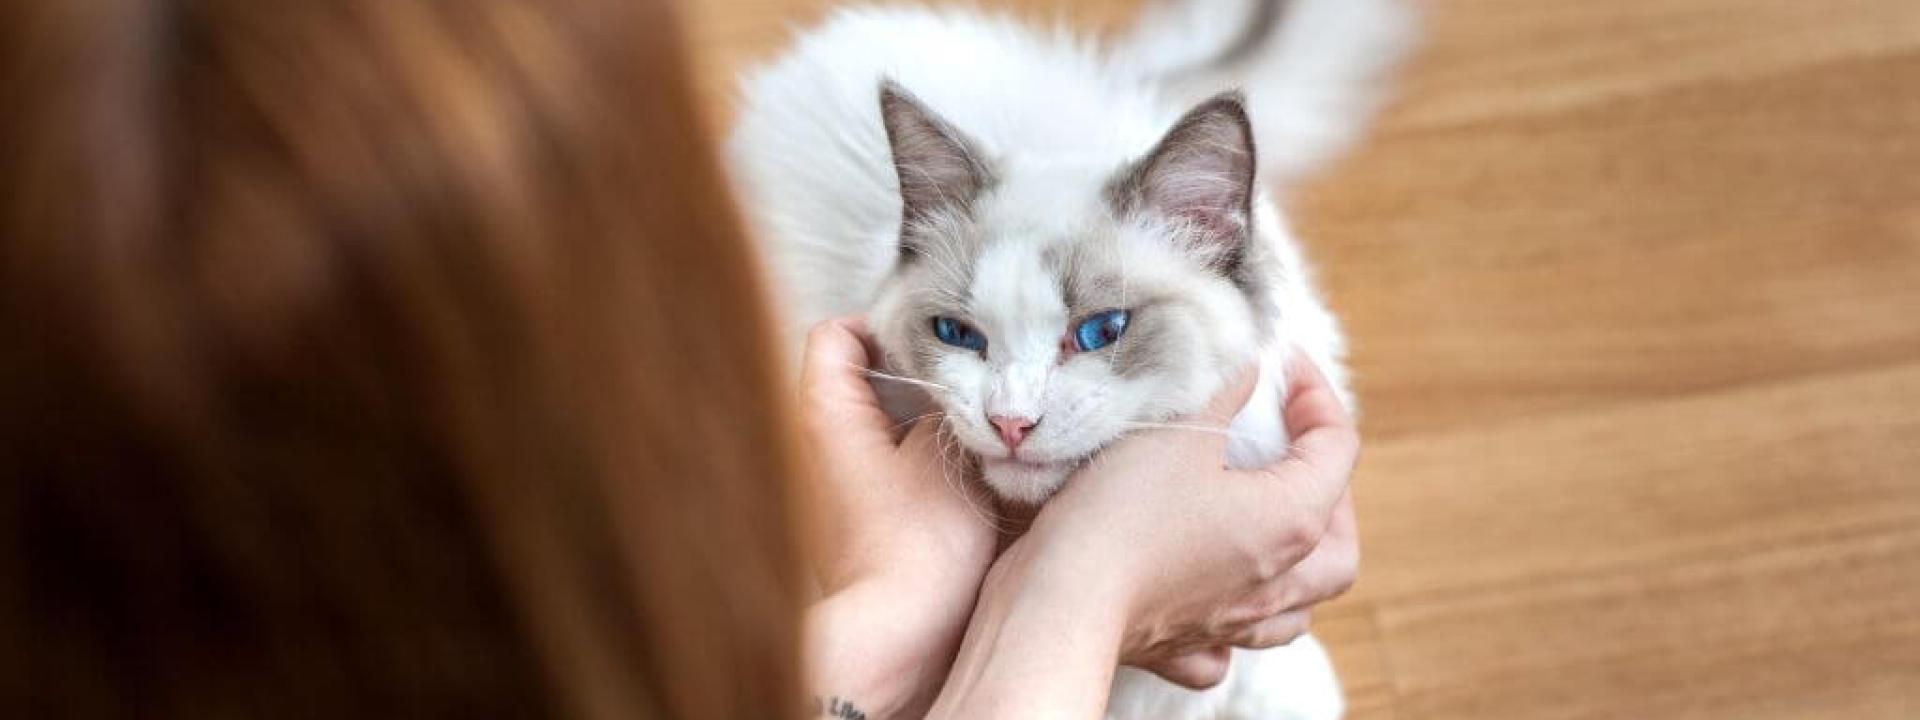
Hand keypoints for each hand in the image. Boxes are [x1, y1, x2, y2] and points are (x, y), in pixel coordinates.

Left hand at [799, 317, 998, 717]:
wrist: (900, 633)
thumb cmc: (920, 543)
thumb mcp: (946, 452)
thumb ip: (948, 400)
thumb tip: (965, 375)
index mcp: (825, 412)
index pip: (837, 334)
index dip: (886, 327)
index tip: (936, 345)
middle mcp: (816, 441)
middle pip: (860, 376)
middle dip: (916, 373)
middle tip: (966, 380)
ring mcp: (833, 479)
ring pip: (879, 419)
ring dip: (922, 417)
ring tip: (970, 424)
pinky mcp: (856, 512)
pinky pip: (885, 459)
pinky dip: (917, 454)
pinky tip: (960, 467)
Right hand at [921, 351, 1358, 718]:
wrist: (1060, 601)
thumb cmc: (1122, 513)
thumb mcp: (1178, 428)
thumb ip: (1223, 388)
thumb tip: (1247, 365)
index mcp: (1291, 519)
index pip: (1338, 447)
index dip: (1314, 394)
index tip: (1278, 366)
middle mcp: (1276, 580)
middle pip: (1341, 544)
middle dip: (1333, 493)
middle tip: (1296, 452)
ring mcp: (1233, 622)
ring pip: (1298, 607)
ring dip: (1300, 567)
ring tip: (1272, 529)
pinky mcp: (1184, 648)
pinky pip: (1228, 649)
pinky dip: (1233, 625)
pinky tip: (1213, 597)